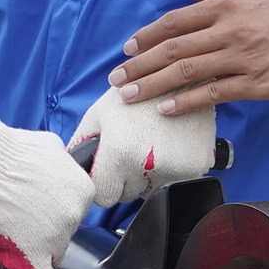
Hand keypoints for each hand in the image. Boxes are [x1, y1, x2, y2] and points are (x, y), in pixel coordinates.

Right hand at [0, 107, 93, 268]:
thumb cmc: (13, 151)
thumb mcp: (53, 147)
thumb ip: (64, 164)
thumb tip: (62, 167)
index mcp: (84, 190)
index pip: (77, 207)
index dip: (58, 206)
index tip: (45, 205)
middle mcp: (75, 215)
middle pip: (66, 229)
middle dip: (48, 224)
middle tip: (26, 214)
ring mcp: (56, 236)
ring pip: (54, 251)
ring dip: (39, 245)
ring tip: (18, 232)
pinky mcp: (34, 254)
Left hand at [68, 85, 216, 205]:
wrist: (180, 72)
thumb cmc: (135, 89)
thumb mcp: (99, 113)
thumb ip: (81, 145)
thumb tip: (72, 169)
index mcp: (119, 153)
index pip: (104, 197)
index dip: (104, 181)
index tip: (109, 167)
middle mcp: (148, 166)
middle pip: (129, 194)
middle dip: (127, 177)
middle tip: (133, 145)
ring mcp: (176, 168)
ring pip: (153, 188)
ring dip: (150, 173)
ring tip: (152, 140)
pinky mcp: (197, 166)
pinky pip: (177, 179)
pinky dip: (173, 166)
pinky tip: (170, 142)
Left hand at [111, 0, 268, 115]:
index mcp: (224, 5)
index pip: (175, 21)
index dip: (148, 36)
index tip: (128, 49)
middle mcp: (227, 31)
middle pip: (173, 49)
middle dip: (140, 65)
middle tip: (117, 78)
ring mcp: (239, 59)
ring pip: (186, 72)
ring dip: (153, 85)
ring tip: (130, 96)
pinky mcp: (254, 84)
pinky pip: (212, 94)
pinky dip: (186, 101)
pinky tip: (166, 108)